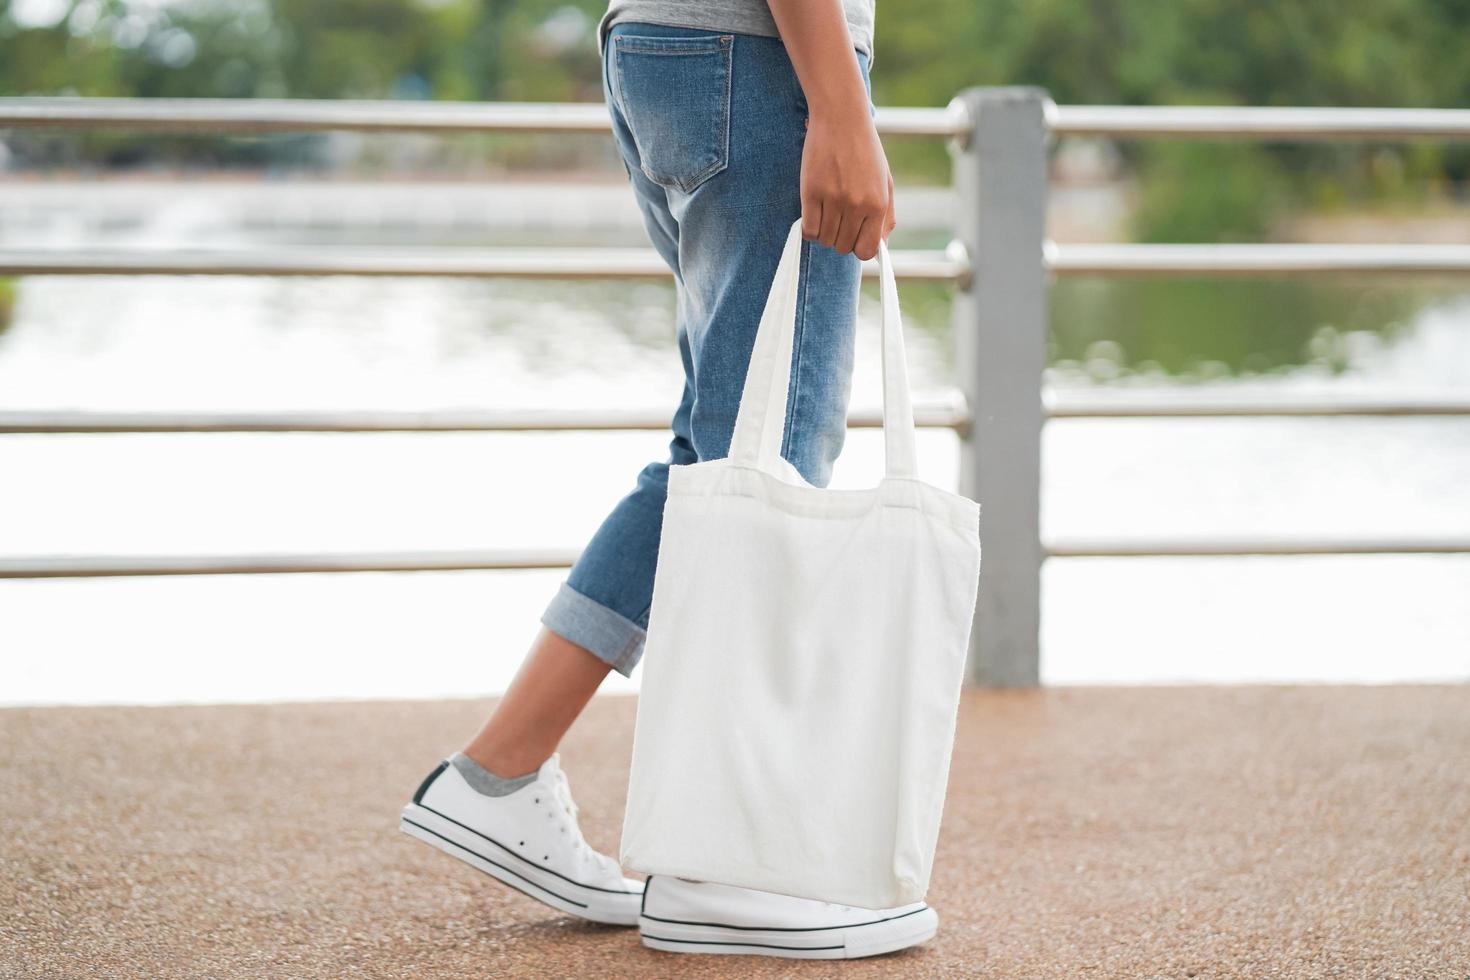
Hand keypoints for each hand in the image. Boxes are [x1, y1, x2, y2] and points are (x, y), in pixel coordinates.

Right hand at [800, 104, 895, 260]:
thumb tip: (880, 247)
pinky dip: (809, 229)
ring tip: (827, 213)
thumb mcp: (885, 182)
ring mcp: (833, 199)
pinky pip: (808, 230)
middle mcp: (857, 204)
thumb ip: (885, 217)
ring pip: (824, 240)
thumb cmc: (865, 150)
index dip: (858, 249)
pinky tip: (814, 214)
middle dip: (840, 239)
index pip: (866, 250)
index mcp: (878, 204)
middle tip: (839, 220)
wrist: (841, 117)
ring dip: (824, 233)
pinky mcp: (811, 192)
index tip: (854, 237)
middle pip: (843, 247)